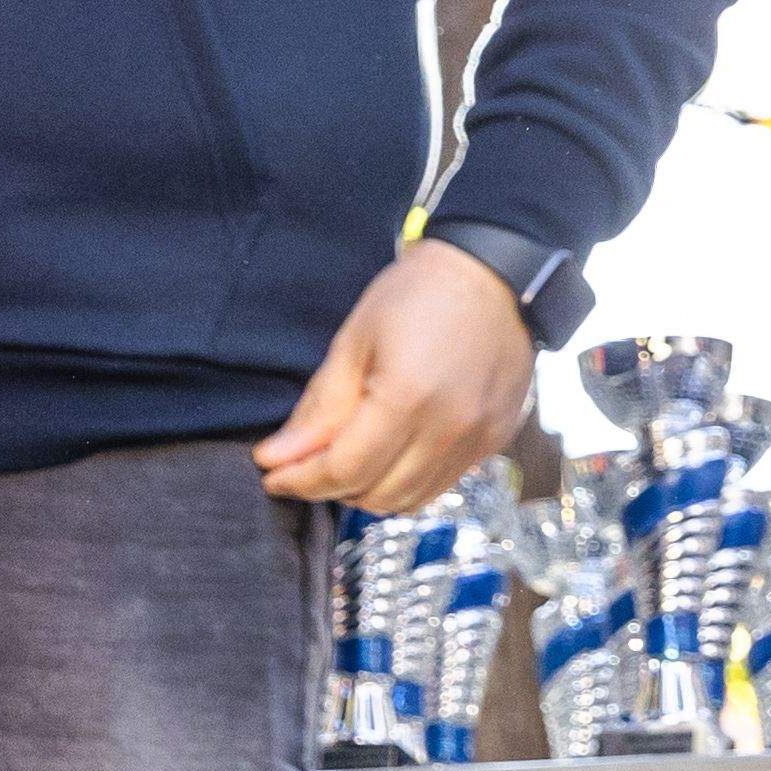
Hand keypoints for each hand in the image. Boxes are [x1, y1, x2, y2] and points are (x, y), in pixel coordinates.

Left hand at [255, 240, 536, 512]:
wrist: (497, 270)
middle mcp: (451, 426)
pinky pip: (441, 484)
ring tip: (351, 459)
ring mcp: (479, 436)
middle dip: (330, 487)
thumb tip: (276, 458)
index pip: (344, 470)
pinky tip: (392, 452)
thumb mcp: (355, 340)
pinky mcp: (496, 438)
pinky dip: (407, 481)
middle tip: (308, 463)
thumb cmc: (420, 293)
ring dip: (369, 490)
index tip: (273, 473)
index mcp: (410, 396)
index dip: (300, 479)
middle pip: (375, 494)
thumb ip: (319, 408)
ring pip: (409, 500)